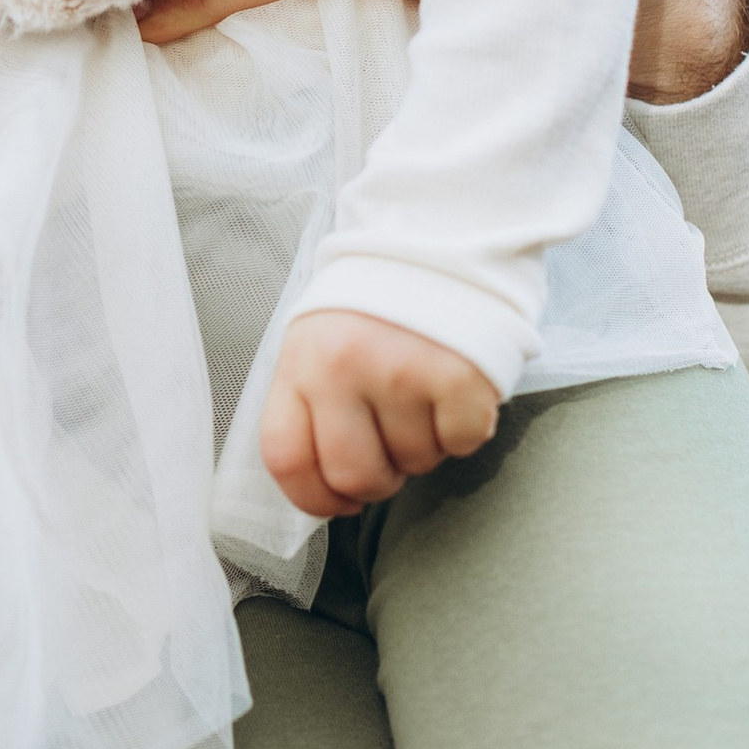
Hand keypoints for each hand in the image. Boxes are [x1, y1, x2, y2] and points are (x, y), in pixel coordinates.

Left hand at [259, 307, 500, 519]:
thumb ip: (310, 410)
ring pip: (415, 464)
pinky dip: (461, 431)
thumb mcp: (316, 347)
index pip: (287, 459)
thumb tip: (322, 490)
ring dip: (421, 448)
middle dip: (376, 482)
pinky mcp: (460, 375)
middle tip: (389, 451)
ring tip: (420, 399)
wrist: (437, 246)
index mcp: (300, 361)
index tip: (336, 503)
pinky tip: (450, 392)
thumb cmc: (372, 312)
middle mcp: (345, 366)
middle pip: (354, 477)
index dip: (312, 499)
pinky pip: (461, 443)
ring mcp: (403, 370)